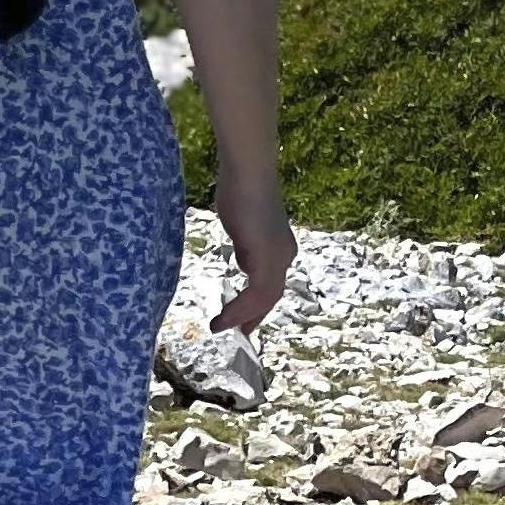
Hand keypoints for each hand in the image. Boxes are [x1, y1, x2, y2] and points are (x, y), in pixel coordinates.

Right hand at [212, 181, 296, 333]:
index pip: (270, 285)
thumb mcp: (243, 226)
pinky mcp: (268, 256)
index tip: (242, 322)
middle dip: (253, 317)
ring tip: (221, 327)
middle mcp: (284, 255)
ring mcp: (278, 256)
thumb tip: (242, 259)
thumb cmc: (240, 190)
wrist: (248, 172)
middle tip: (237, 333)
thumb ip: (245, 245)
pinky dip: (242, 308)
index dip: (257, 306)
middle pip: (271, 296)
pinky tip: (225, 316)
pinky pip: (257, 292)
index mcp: (279, 249)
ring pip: (266, 298)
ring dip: (243, 316)